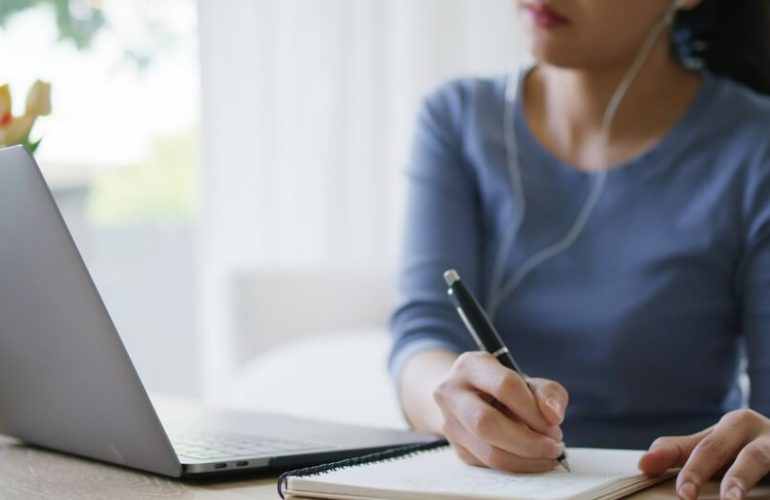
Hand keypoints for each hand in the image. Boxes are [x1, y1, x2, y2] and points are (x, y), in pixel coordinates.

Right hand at [433, 351, 567, 471]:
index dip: (533, 410)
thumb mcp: (528, 380)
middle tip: (554, 447)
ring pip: (488, 452)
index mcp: (471, 366)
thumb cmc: (504, 387)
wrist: (470, 396)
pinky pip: (489, 466)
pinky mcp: (456, 449)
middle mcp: (452, 393)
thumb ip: (548, 392)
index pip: (504, 387)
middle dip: (528, 442)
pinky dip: (517, 466)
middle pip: (487, 423)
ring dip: (526, 459)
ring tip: (548, 455)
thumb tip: (553, 417)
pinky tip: (533, 460)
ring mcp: (450, 423)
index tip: (554, 425)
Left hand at [638, 409, 769, 498]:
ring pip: (755, 459)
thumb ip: (682, 452)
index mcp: (733, 425)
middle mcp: (754, 431)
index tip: (646, 469)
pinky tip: (760, 498)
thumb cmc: (750, 448)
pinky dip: (767, 491)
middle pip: (720, 448)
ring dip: (739, 479)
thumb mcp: (719, 447)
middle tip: (685, 494)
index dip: (671, 457)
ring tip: (729, 499)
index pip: (697, 443)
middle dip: (699, 470)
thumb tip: (644, 464)